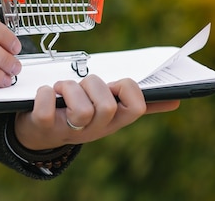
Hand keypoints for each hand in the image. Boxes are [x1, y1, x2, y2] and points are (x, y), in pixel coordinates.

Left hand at [13, 75, 179, 150]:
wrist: (40, 132)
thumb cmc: (76, 113)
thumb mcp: (108, 110)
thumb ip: (136, 102)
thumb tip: (175, 101)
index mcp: (113, 120)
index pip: (136, 106)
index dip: (127, 88)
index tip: (113, 83)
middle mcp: (95, 129)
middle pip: (107, 107)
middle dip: (94, 85)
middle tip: (82, 85)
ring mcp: (70, 131)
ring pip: (80, 110)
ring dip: (69, 88)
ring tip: (61, 89)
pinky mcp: (44, 127)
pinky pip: (46, 109)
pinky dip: (44, 94)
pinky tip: (45, 94)